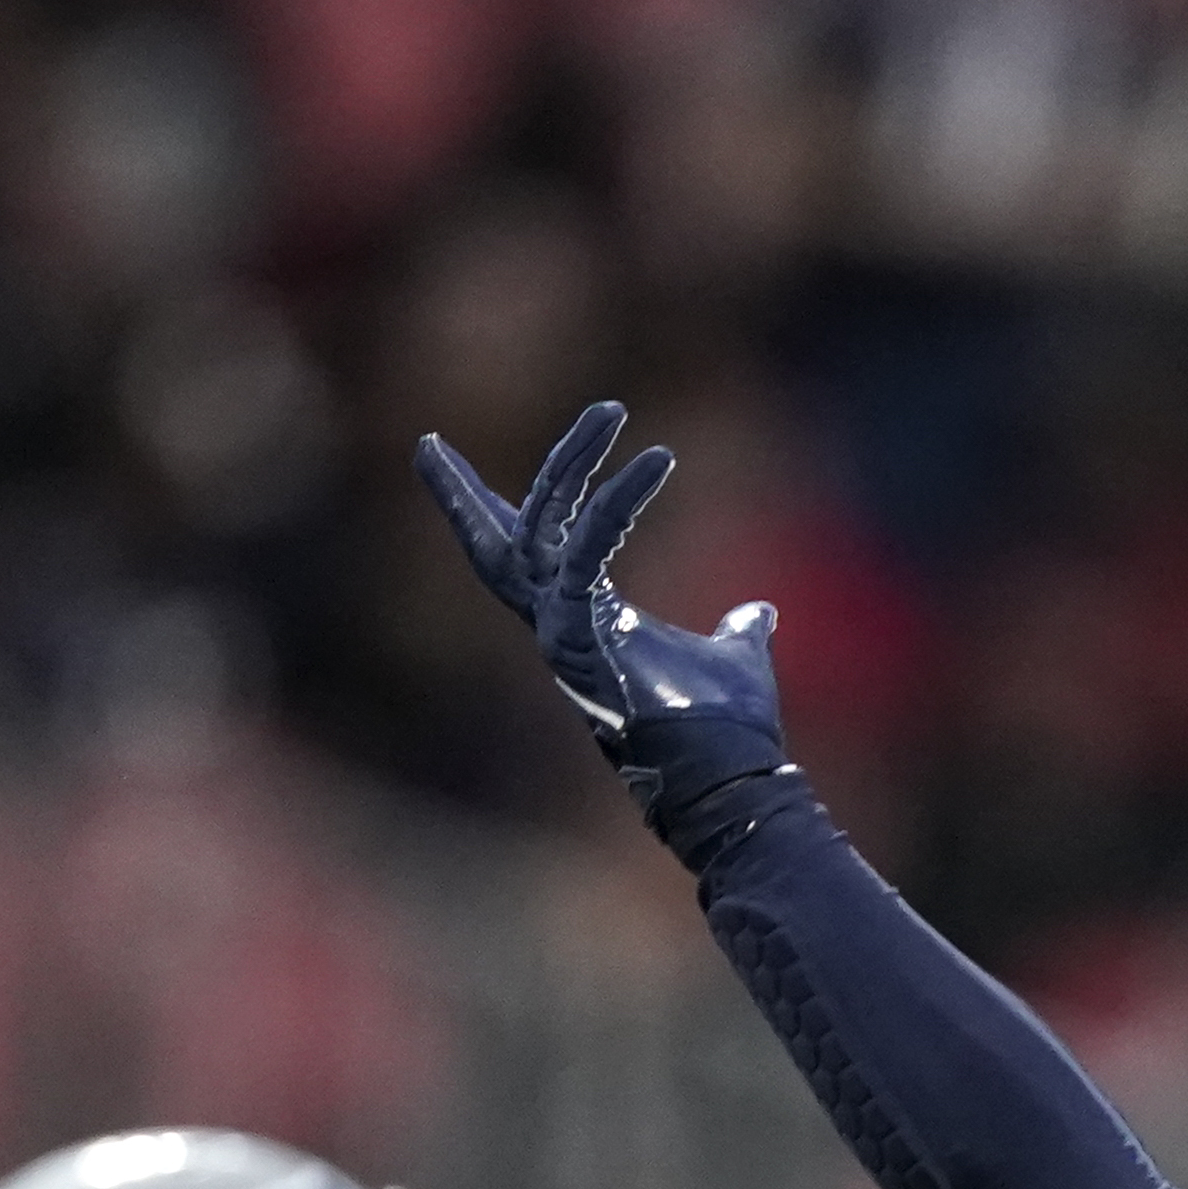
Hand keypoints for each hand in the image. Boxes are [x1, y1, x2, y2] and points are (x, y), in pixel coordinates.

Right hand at [413, 402, 793, 835]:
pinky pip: (581, 554)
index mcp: (580, 624)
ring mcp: (561, 635)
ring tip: (611, 411)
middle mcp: (557, 628)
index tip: (440, 459)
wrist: (733, 777)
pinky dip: (615, 505)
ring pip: (536, 532)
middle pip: (494, 548)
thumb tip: (758, 612)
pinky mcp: (578, 638)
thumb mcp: (733, 658)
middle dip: (462, 496)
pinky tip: (653, 461)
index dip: (484, 511)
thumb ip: (736, 631)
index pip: (522, 557)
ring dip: (570, 465)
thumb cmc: (728, 729)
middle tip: (429, 443)